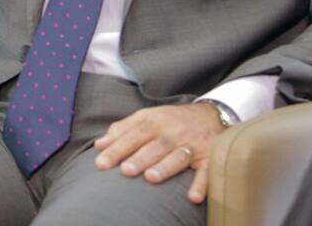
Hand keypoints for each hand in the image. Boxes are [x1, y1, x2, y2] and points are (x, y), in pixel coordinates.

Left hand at [93, 102, 226, 203]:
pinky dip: (202, 184)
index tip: (100, 163)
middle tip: (124, 171)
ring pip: (178, 156)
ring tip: (151, 177)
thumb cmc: (171, 120)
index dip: (116, 148)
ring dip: (165, 167)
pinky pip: (208, 171)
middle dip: (139, 158)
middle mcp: (173, 132)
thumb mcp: (147, 117)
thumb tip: (99, 144)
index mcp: (154, 121)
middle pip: (154, 145)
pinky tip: (192, 197)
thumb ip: (123, 129)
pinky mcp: (211, 157)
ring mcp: (192, 144)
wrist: (212, 114)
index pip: (133, 135)